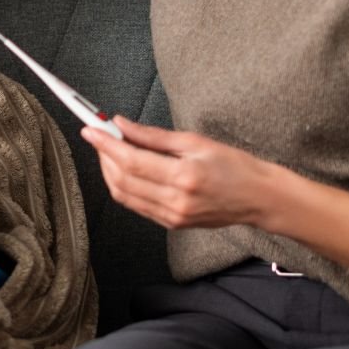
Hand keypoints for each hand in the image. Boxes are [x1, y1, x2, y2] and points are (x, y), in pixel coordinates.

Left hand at [81, 116, 294, 229]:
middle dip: (104, 155)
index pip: (131, 160)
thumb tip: (122, 125)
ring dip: (109, 171)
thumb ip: (154, 136)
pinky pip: (136, 205)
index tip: (91, 129)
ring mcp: (172, 216)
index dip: (105, 144)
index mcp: (183, 177)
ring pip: (124, 195)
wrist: (258, 198)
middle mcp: (175, 201)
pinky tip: (124, 169)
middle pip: (122, 179)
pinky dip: (123, 186)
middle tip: (98, 135)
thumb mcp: (195, 141)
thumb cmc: (234, 165)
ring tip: (109, 149)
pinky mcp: (171, 223)